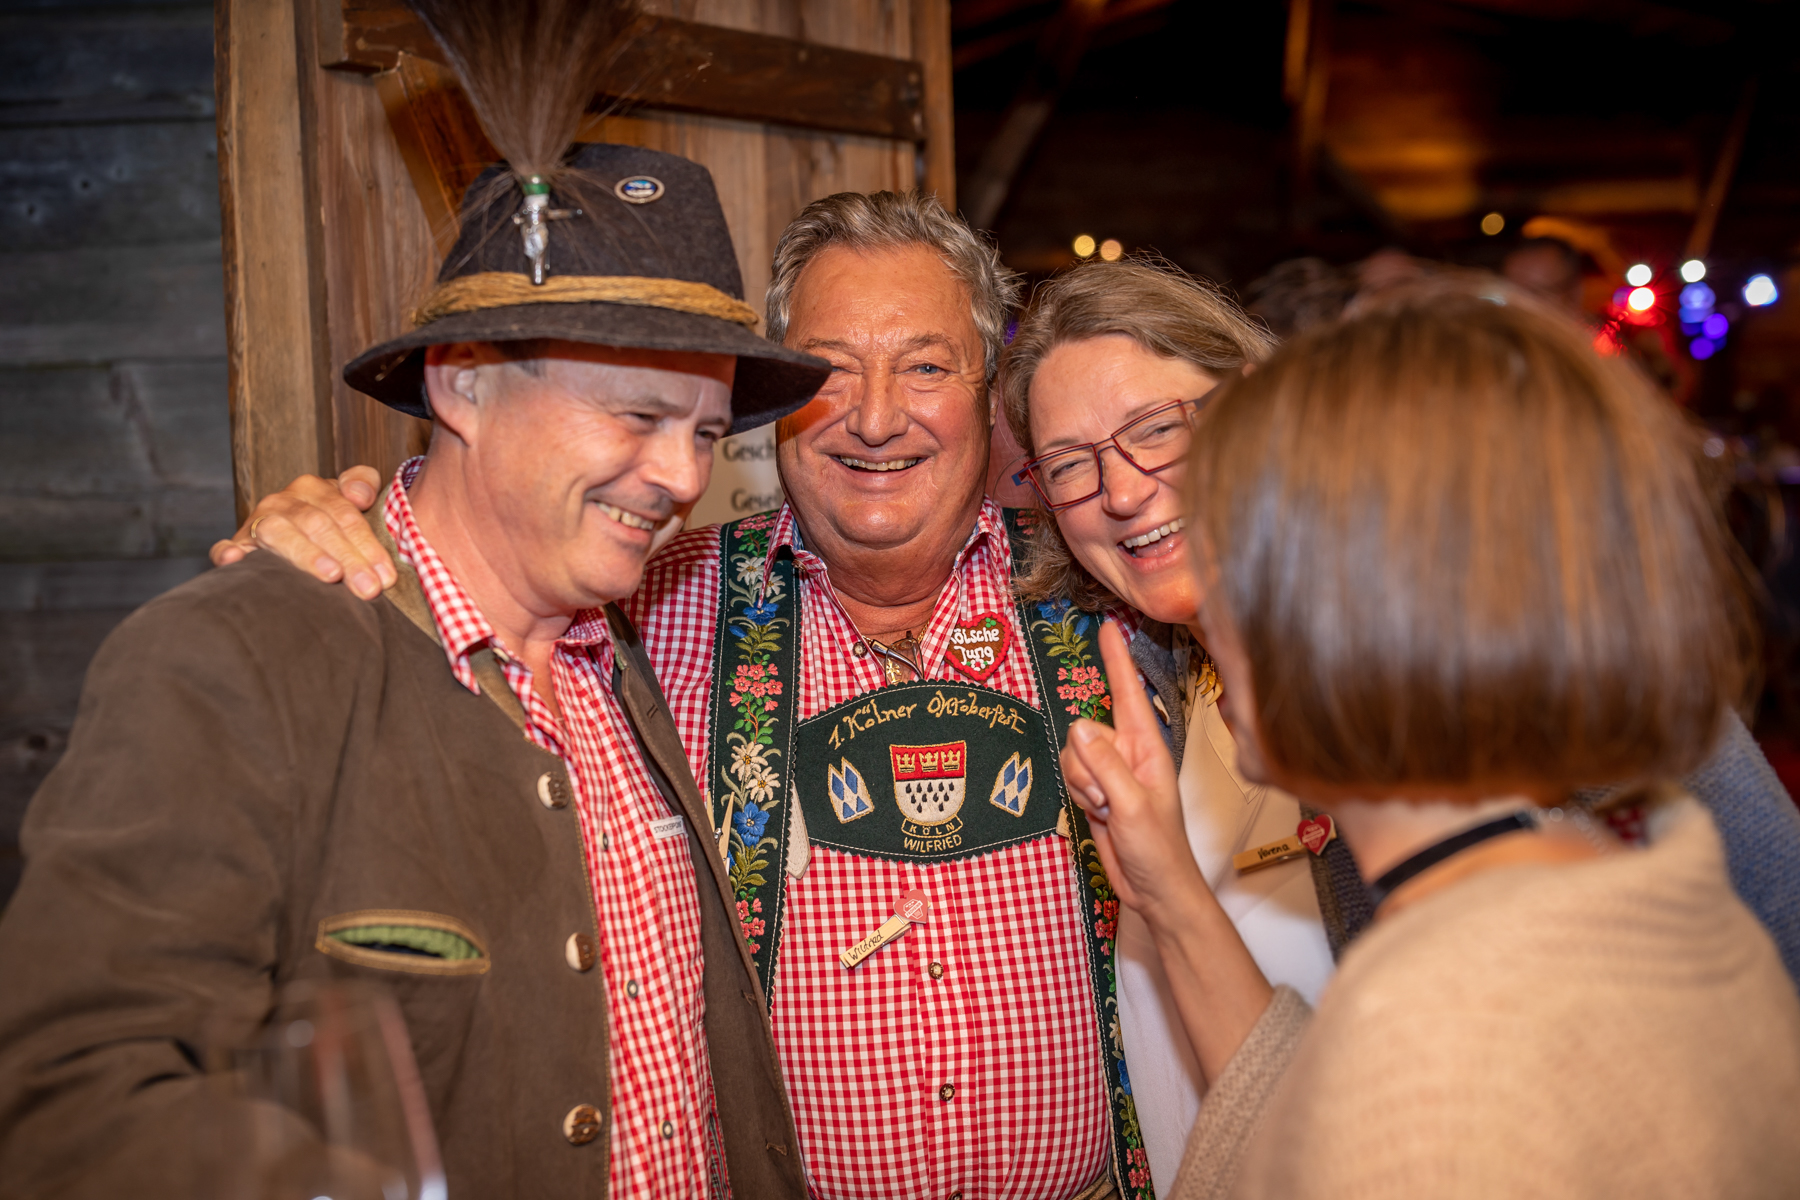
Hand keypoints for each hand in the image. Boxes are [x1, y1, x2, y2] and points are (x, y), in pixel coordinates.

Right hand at [209, 466, 393, 598]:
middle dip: (348, 558)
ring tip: (331, 575)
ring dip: (306, 555)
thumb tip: (359, 494)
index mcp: (312, 488)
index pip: (344, 513)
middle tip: (369, 588)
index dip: (367, 543)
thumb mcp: (350, 500)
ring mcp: (257, 522)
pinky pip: (227, 547)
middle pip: (318, 526)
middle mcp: (282, 501)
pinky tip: (237, 559)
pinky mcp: (236, 545)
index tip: (386, 576)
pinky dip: (230, 552)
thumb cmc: (330, 523)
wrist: (292, 534)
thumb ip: (363, 483)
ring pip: (281, 533)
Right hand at [1062, 620, 1209, 921]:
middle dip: (1087, 766)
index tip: (1108, 627)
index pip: (1128, 693)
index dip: (1116, 660)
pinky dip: (1079, 796)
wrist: (1154, 888)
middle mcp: (1130, 753)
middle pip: (1086, 731)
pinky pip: (1071, 775)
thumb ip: (1105, 766)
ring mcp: (1112, 771)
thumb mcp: (1132, 807)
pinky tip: (1099, 814)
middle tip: (1110, 800)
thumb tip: (1079, 726)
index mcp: (1149, 748)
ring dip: (1083, 785)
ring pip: (1073, 754)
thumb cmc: (1160, 851)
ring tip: (1108, 809)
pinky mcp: (1097, 789)